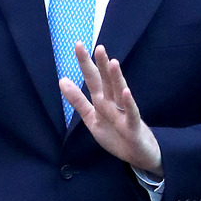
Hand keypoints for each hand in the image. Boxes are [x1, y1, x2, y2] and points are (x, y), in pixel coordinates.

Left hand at [62, 42, 163, 177]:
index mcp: (103, 100)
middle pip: (107, 81)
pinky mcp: (134, 127)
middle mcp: (114, 103)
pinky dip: (129, 104)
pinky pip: (131, 114)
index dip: (86, 63)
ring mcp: (125, 114)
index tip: (78, 44)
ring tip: (112, 62)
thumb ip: (78, 101)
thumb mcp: (92, 118)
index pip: (93, 78)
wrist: (138, 156)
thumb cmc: (116, 134)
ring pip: (120, 93)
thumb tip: (62, 80)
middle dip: (102, 65)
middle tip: (98, 47)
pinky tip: (125, 92)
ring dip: (116, 78)